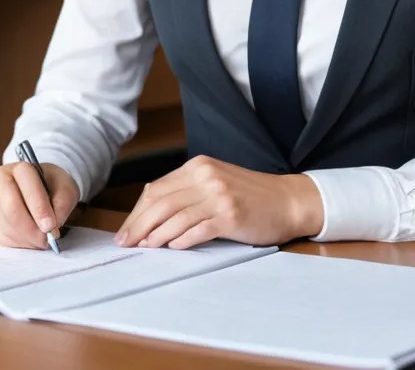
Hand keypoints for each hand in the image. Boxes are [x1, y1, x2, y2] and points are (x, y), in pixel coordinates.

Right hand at [0, 161, 79, 248]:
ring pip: (3, 226)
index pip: (26, 189)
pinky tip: (26, 240)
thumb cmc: (53, 187)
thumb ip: (62, 206)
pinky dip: (14, 243)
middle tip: (45, 240)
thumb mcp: (67, 190)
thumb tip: (51, 229)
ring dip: (24, 239)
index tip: (51, 227)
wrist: (40, 187)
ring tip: (39, 241)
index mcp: (20, 167)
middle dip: (30, 230)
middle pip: (10, 210)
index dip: (39, 210)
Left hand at [115, 155, 323, 249]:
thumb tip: (151, 214)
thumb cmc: (251, 196)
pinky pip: (198, 229)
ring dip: (156, 235)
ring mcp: (219, 194)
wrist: (288, 200)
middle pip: (161, 202)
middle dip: (139, 225)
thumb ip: (187, 192)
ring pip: (176, 216)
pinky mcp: (231, 215)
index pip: (157, 189)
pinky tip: (173, 248)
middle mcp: (206, 176)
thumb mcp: (216, 183)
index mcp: (199, 166)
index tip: (126, 230)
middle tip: (126, 243)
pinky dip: (182, 240)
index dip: (137, 212)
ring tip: (145, 248)